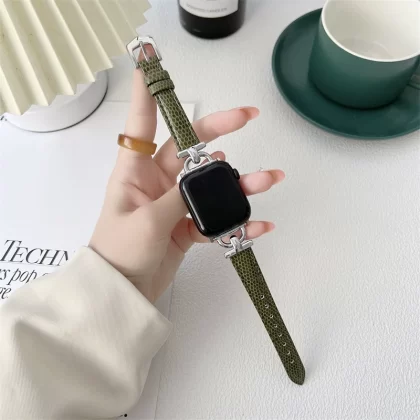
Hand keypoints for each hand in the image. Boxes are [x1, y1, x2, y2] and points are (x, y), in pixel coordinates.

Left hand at [89, 54, 284, 302]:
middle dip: (219, 130)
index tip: (151, 66)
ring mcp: (174, 204)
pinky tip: (259, 224)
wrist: (121, 292)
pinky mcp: (186, 227)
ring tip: (270, 179)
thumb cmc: (120, 251)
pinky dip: (236, 223)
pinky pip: (215, 220)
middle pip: (192, 148)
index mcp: (136, 170)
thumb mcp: (147, 220)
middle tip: (248, 115)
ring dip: (239, 183)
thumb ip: (178, 197)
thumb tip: (207, 179)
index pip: (141, 124)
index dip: (146, 95)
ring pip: (211, 186)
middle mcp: (157, 181)